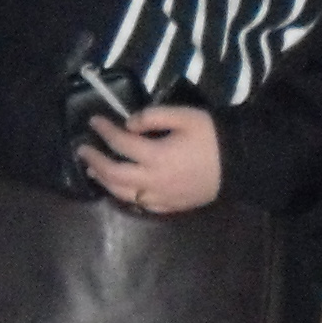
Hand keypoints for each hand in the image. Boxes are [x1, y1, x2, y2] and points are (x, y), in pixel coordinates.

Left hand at [76, 102, 223, 212]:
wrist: (239, 165)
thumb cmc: (212, 137)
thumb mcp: (185, 116)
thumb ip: (153, 116)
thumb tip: (129, 123)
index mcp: (156, 156)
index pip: (120, 142)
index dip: (104, 130)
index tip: (94, 121)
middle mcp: (152, 180)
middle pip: (113, 173)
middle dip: (95, 160)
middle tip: (82, 149)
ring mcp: (160, 197)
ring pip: (122, 193)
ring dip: (104, 180)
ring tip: (93, 169)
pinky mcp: (169, 206)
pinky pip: (139, 204)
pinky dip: (124, 195)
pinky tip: (119, 188)